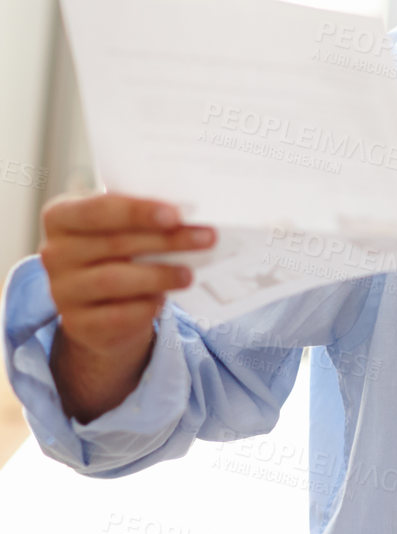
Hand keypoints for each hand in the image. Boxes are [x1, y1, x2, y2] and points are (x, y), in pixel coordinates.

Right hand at [40, 194, 215, 419]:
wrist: (100, 306)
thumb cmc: (117, 253)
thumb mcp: (121, 229)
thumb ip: (142, 218)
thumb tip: (191, 219)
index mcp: (61, 217)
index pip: (98, 209)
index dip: (138, 211)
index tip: (176, 215)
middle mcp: (54, 253)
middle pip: (116, 244)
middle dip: (167, 241)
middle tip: (205, 238)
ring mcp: (61, 291)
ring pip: (116, 280)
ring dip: (160, 276)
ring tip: (189, 274)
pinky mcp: (77, 324)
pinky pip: (118, 315)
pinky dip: (146, 307)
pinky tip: (162, 300)